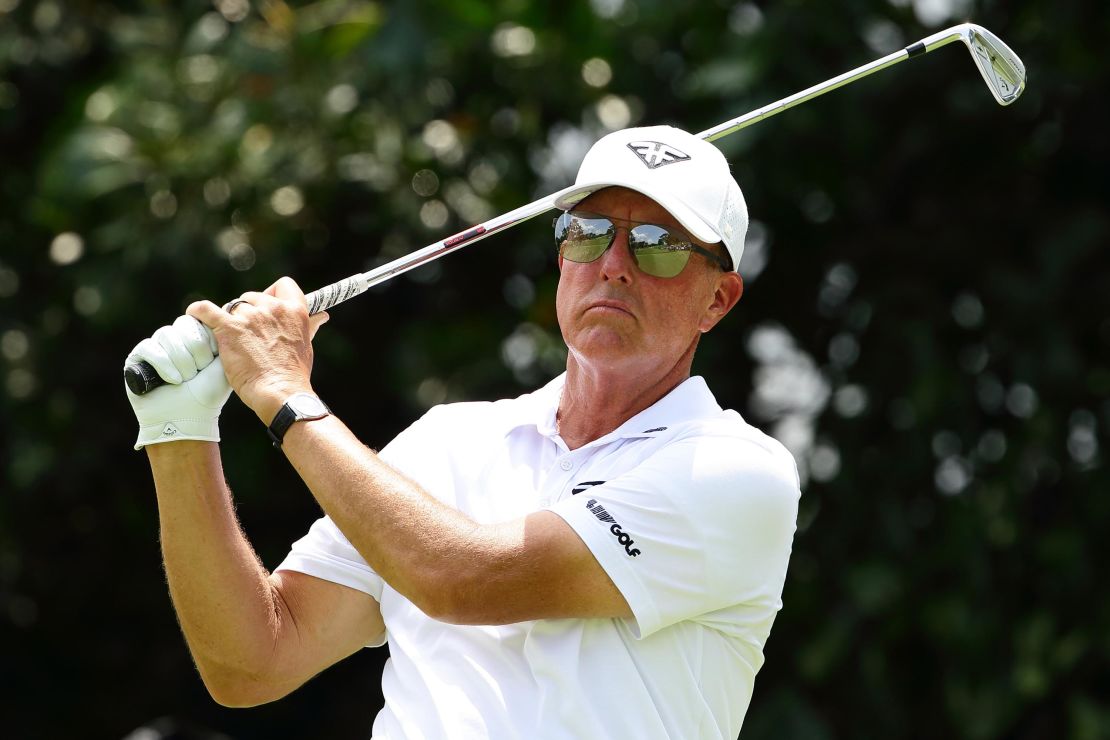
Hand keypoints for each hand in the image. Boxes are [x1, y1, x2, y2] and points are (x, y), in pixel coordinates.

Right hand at [125, 315, 232, 449]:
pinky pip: (149, 347)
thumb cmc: (208, 394)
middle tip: (198, 372)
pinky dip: (164, 364)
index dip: (205, 339)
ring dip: (181, 360)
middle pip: (182, 324)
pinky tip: (172, 380)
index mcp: (194, 338)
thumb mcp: (223, 363)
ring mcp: (155, 347)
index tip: (212, 359)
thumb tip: (218, 313)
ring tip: (185, 379)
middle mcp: (174, 339)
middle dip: (195, 351)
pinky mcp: (137, 358)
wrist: (188, 418)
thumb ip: (223, 337)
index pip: (197, 319)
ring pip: (167, 335)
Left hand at [187, 277, 328, 424]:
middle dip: (248, 311)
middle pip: (252, 297)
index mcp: (294, 310)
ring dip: (229, 320)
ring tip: (229, 340)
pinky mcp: (228, 327)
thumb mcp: (306, 345)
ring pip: (232, 308)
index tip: (267, 306)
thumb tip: (322, 316)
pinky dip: (198, 311)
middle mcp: (272, 307)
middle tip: (246, 334)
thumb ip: (309, 326)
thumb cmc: (294, 373)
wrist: (280, 392)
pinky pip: (205, 310)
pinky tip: (194, 315)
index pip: (283, 285)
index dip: (273, 294)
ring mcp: (249, 316)